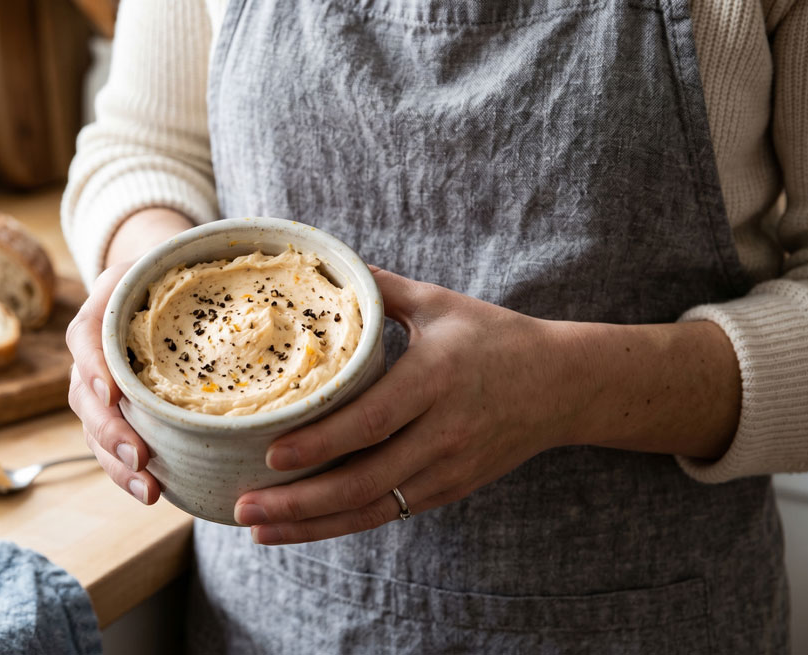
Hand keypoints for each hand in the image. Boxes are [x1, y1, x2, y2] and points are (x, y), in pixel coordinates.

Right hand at [66, 208, 192, 504]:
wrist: (146, 285)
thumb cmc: (160, 274)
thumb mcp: (162, 262)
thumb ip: (183, 270)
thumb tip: (256, 292)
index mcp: (97, 319)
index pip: (86, 343)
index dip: (96, 369)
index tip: (114, 393)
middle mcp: (91, 361)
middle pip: (87, 402)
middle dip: (112, 434)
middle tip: (141, 457)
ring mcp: (100, 393)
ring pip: (97, 434)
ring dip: (119, 465)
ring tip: (149, 490)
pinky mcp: (119, 415)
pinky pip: (114, 448)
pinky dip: (129, 472)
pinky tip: (154, 492)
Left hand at [233, 268, 579, 543]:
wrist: (563, 385)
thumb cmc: (494, 337)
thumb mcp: (440, 304)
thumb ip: (380, 288)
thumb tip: (323, 263)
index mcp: (435, 378)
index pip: (372, 420)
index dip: (321, 443)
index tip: (271, 455)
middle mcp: (442, 431)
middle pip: (365, 479)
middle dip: (300, 500)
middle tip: (244, 506)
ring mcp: (447, 468)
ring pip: (372, 508)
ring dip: (311, 524)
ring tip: (258, 528)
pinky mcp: (448, 489)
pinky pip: (387, 513)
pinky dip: (340, 523)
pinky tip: (298, 527)